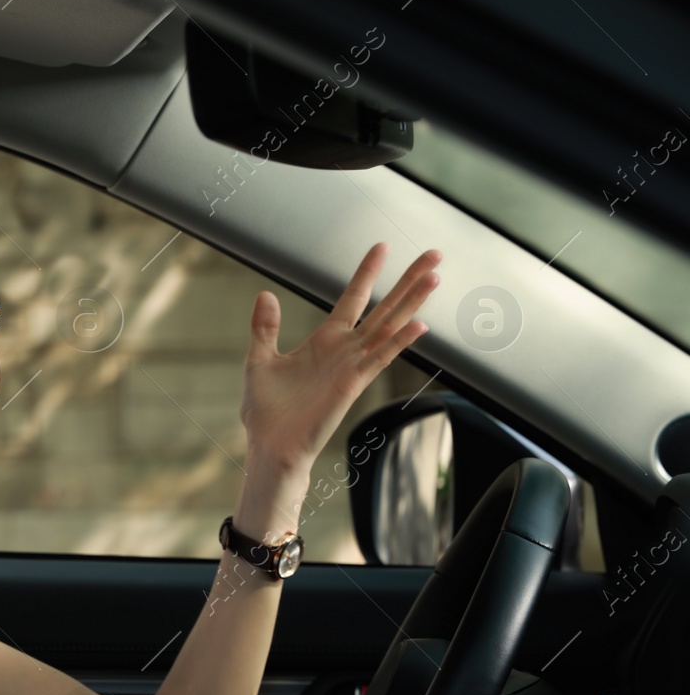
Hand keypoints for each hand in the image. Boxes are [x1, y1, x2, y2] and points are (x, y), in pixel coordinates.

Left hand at [239, 243, 440, 474]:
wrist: (269, 447)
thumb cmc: (266, 412)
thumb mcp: (259, 360)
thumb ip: (265, 328)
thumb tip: (265, 294)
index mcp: (324, 342)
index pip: (353, 299)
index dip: (367, 273)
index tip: (382, 246)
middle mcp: (344, 351)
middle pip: (384, 308)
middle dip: (408, 281)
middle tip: (434, 255)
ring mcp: (351, 367)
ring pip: (388, 328)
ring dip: (412, 303)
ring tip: (434, 276)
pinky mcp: (352, 385)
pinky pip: (380, 359)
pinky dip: (398, 342)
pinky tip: (419, 325)